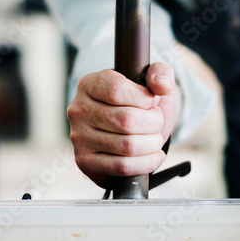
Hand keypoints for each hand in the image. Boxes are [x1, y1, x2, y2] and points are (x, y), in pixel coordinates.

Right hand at [67, 62, 180, 186]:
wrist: (128, 131)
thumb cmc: (138, 104)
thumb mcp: (151, 83)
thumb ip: (160, 74)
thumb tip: (160, 84)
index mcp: (89, 84)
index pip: (117, 90)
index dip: (144, 98)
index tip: (152, 102)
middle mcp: (78, 110)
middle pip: (126, 120)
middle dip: (154, 123)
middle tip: (157, 122)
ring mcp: (79, 138)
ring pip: (128, 146)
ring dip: (152, 144)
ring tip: (155, 138)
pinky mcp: (85, 162)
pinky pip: (122, 167)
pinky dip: (146, 163)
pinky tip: (152, 155)